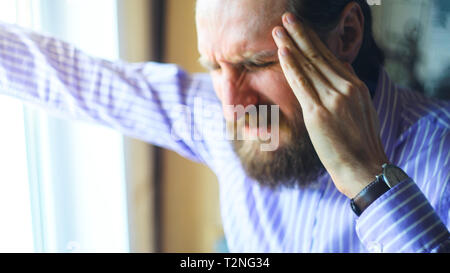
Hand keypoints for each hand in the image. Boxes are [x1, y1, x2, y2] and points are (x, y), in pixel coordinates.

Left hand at [272, 13, 388, 197]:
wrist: (364, 167)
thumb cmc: (360, 143)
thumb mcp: (361, 110)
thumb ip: (349, 89)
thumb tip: (340, 69)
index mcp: (356, 86)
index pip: (331, 58)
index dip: (314, 42)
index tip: (301, 30)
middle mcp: (346, 87)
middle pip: (319, 56)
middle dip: (301, 35)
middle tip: (286, 18)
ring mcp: (333, 99)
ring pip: (309, 66)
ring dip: (291, 45)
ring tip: (278, 29)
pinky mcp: (319, 113)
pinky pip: (302, 84)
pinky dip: (292, 66)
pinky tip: (283, 52)